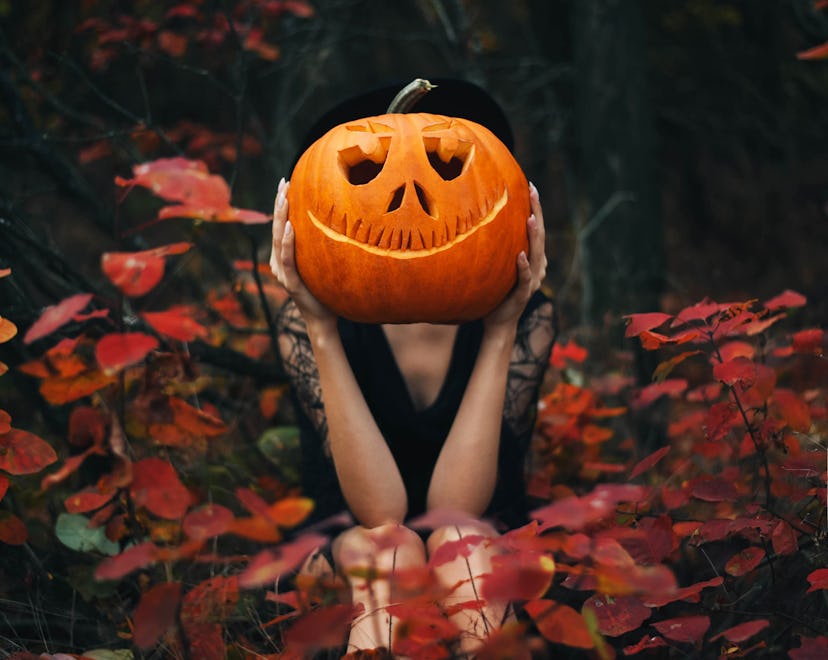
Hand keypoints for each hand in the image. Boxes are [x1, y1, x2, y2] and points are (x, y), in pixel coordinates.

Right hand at [270, 178, 334, 325]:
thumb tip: (338, 220)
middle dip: (279, 204)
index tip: (286, 183)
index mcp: (285, 257)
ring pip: (278, 240)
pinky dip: (287, 242)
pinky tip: (290, 227)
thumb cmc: (326, 290)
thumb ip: (321, 246)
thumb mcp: (323, 263)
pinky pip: (288, 259)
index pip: (281, 226)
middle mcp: (279, 263)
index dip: (281, 205)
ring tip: (284, 198)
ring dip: (280, 217)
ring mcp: (282, 273)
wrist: (324, 319)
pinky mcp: (290, 283)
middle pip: (276, 228)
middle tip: (283, 182)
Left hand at [483, 182, 546, 330]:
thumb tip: (480, 221)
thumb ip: (498, 248)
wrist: (498, 323)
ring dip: (533, 236)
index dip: (536, 208)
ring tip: (530, 218)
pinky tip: (520, 255)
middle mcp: (537, 268)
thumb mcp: (498, 266)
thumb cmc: (496, 293)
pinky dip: (524, 267)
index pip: (536, 229)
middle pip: (540, 236)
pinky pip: (524, 279)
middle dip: (537, 212)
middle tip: (533, 191)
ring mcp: (531, 281)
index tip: (530, 186)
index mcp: (533, 259)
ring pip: (536, 255)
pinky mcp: (522, 295)